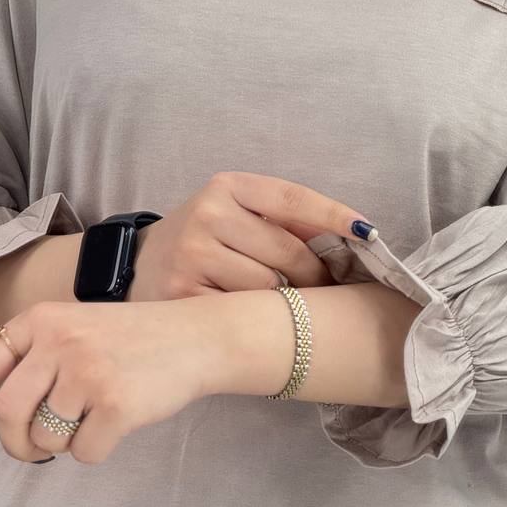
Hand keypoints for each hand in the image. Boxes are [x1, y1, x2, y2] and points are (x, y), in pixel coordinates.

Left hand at [0, 296, 221, 464]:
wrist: (198, 337)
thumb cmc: (132, 341)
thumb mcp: (72, 341)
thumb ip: (25, 373)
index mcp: (41, 319)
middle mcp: (59, 340)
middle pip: (8, 413)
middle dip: (15, 443)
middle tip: (33, 451)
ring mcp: (88, 371)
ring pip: (45, 438)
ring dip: (62, 445)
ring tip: (90, 420)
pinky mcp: (117, 403)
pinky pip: (83, 453)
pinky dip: (95, 450)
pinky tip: (117, 424)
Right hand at [129, 170, 376, 301]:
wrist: (137, 269)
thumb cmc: (203, 242)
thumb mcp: (235, 215)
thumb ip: (282, 220)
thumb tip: (350, 235)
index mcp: (226, 187)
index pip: (293, 198)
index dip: (335, 216)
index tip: (368, 232)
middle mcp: (207, 214)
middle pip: (289, 252)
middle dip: (315, 274)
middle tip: (321, 288)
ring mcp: (192, 255)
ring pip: (269, 288)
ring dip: (285, 302)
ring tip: (280, 305)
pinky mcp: (183, 294)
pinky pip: (242, 313)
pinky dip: (254, 320)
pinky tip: (249, 319)